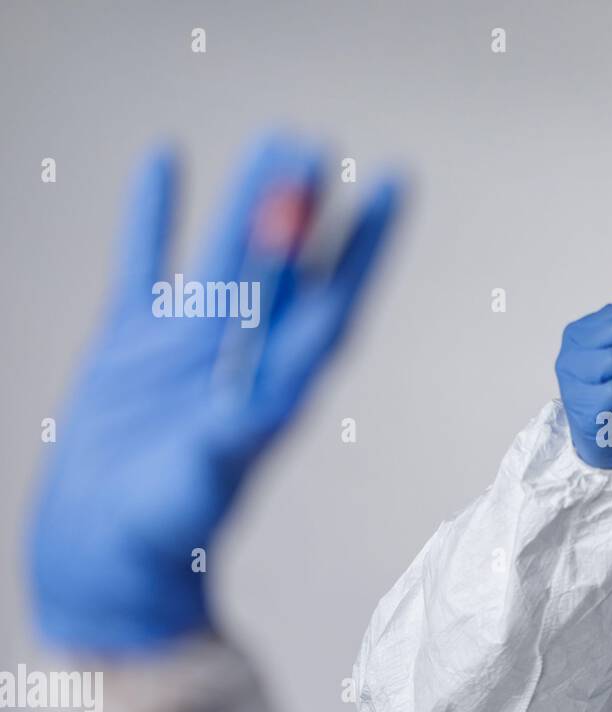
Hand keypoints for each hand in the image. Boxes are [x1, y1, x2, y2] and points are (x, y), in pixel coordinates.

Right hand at [27, 134, 402, 654]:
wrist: (102, 558)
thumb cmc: (160, 533)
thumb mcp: (201, 481)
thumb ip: (233, 434)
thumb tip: (274, 396)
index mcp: (274, 386)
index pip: (333, 300)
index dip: (366, 246)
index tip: (395, 186)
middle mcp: (241, 356)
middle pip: (285, 266)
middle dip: (307, 208)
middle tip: (325, 145)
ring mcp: (186, 345)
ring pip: (225, 254)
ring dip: (248, 200)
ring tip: (275, 140)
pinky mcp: (130, 345)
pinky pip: (144, 262)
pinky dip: (154, 216)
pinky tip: (165, 162)